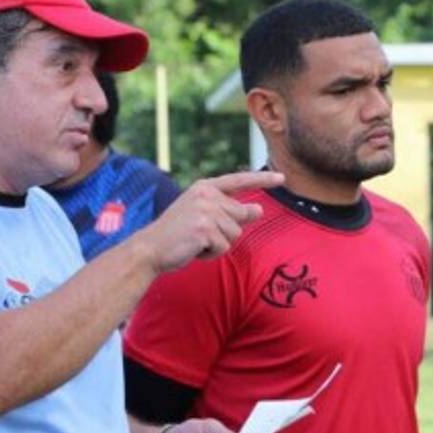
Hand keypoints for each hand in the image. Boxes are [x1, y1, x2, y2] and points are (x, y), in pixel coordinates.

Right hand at [135, 170, 283, 272]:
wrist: (150, 248)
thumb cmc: (176, 234)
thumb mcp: (202, 216)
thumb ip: (228, 210)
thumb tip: (259, 209)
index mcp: (204, 187)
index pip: (238, 180)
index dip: (262, 180)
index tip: (282, 178)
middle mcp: (206, 195)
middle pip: (240, 215)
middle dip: (227, 230)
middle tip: (201, 234)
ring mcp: (206, 211)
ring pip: (235, 234)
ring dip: (218, 244)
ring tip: (195, 241)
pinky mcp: (205, 228)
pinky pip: (224, 247)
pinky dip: (211, 254)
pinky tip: (194, 249)